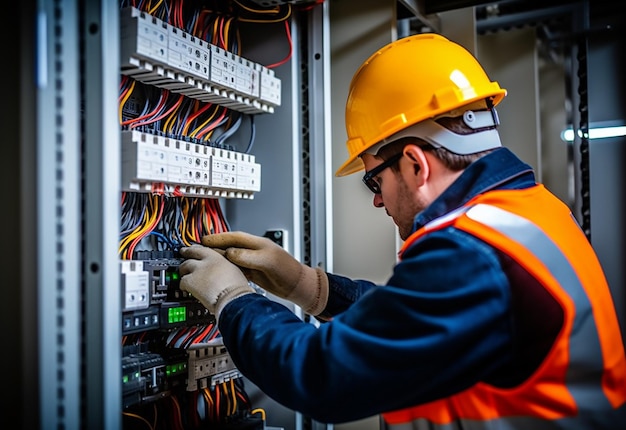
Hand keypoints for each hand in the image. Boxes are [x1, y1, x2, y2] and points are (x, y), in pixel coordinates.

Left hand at [178, 245, 253, 318]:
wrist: (233, 299)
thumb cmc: (237, 291)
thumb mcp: (235, 271)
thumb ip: (225, 268)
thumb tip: (221, 272)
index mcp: (220, 258)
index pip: (205, 249)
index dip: (198, 248)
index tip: (195, 248)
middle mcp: (208, 261)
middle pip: (192, 253)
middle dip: (186, 253)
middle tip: (183, 254)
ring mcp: (198, 270)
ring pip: (184, 266)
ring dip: (184, 271)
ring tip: (184, 276)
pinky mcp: (191, 281)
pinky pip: (182, 281)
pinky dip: (183, 285)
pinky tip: (186, 289)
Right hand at [202, 231, 327, 315]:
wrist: (297, 286)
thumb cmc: (288, 271)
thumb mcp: (267, 261)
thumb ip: (248, 256)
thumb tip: (230, 253)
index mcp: (258, 243)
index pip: (235, 237)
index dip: (219, 238)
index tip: (205, 240)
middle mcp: (254, 251)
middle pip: (230, 246)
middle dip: (215, 247)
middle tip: (200, 249)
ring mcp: (254, 262)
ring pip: (232, 258)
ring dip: (220, 259)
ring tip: (206, 261)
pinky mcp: (254, 272)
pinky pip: (237, 268)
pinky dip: (227, 269)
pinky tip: (220, 272)